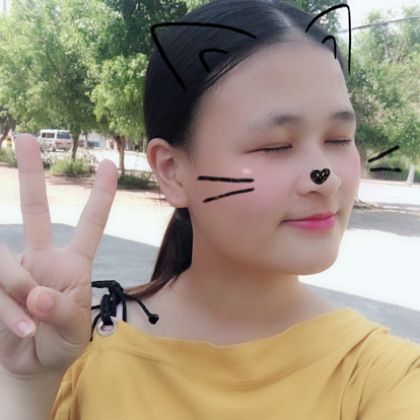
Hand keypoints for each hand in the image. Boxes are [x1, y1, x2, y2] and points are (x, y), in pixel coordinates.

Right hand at [0, 134, 117, 377]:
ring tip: (30, 326)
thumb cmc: (61, 344)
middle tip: (26, 137)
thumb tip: (38, 295)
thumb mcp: (73, 334)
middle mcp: (42, 259)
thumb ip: (62, 313)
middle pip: (36, 211)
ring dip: (17, 295)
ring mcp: (15, 270)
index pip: (90, 223)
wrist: (32, 365)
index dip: (100, 195)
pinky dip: (7, 314)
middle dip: (31, 175)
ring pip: (6, 261)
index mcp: (73, 264)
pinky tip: (20, 333)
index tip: (109, 164)